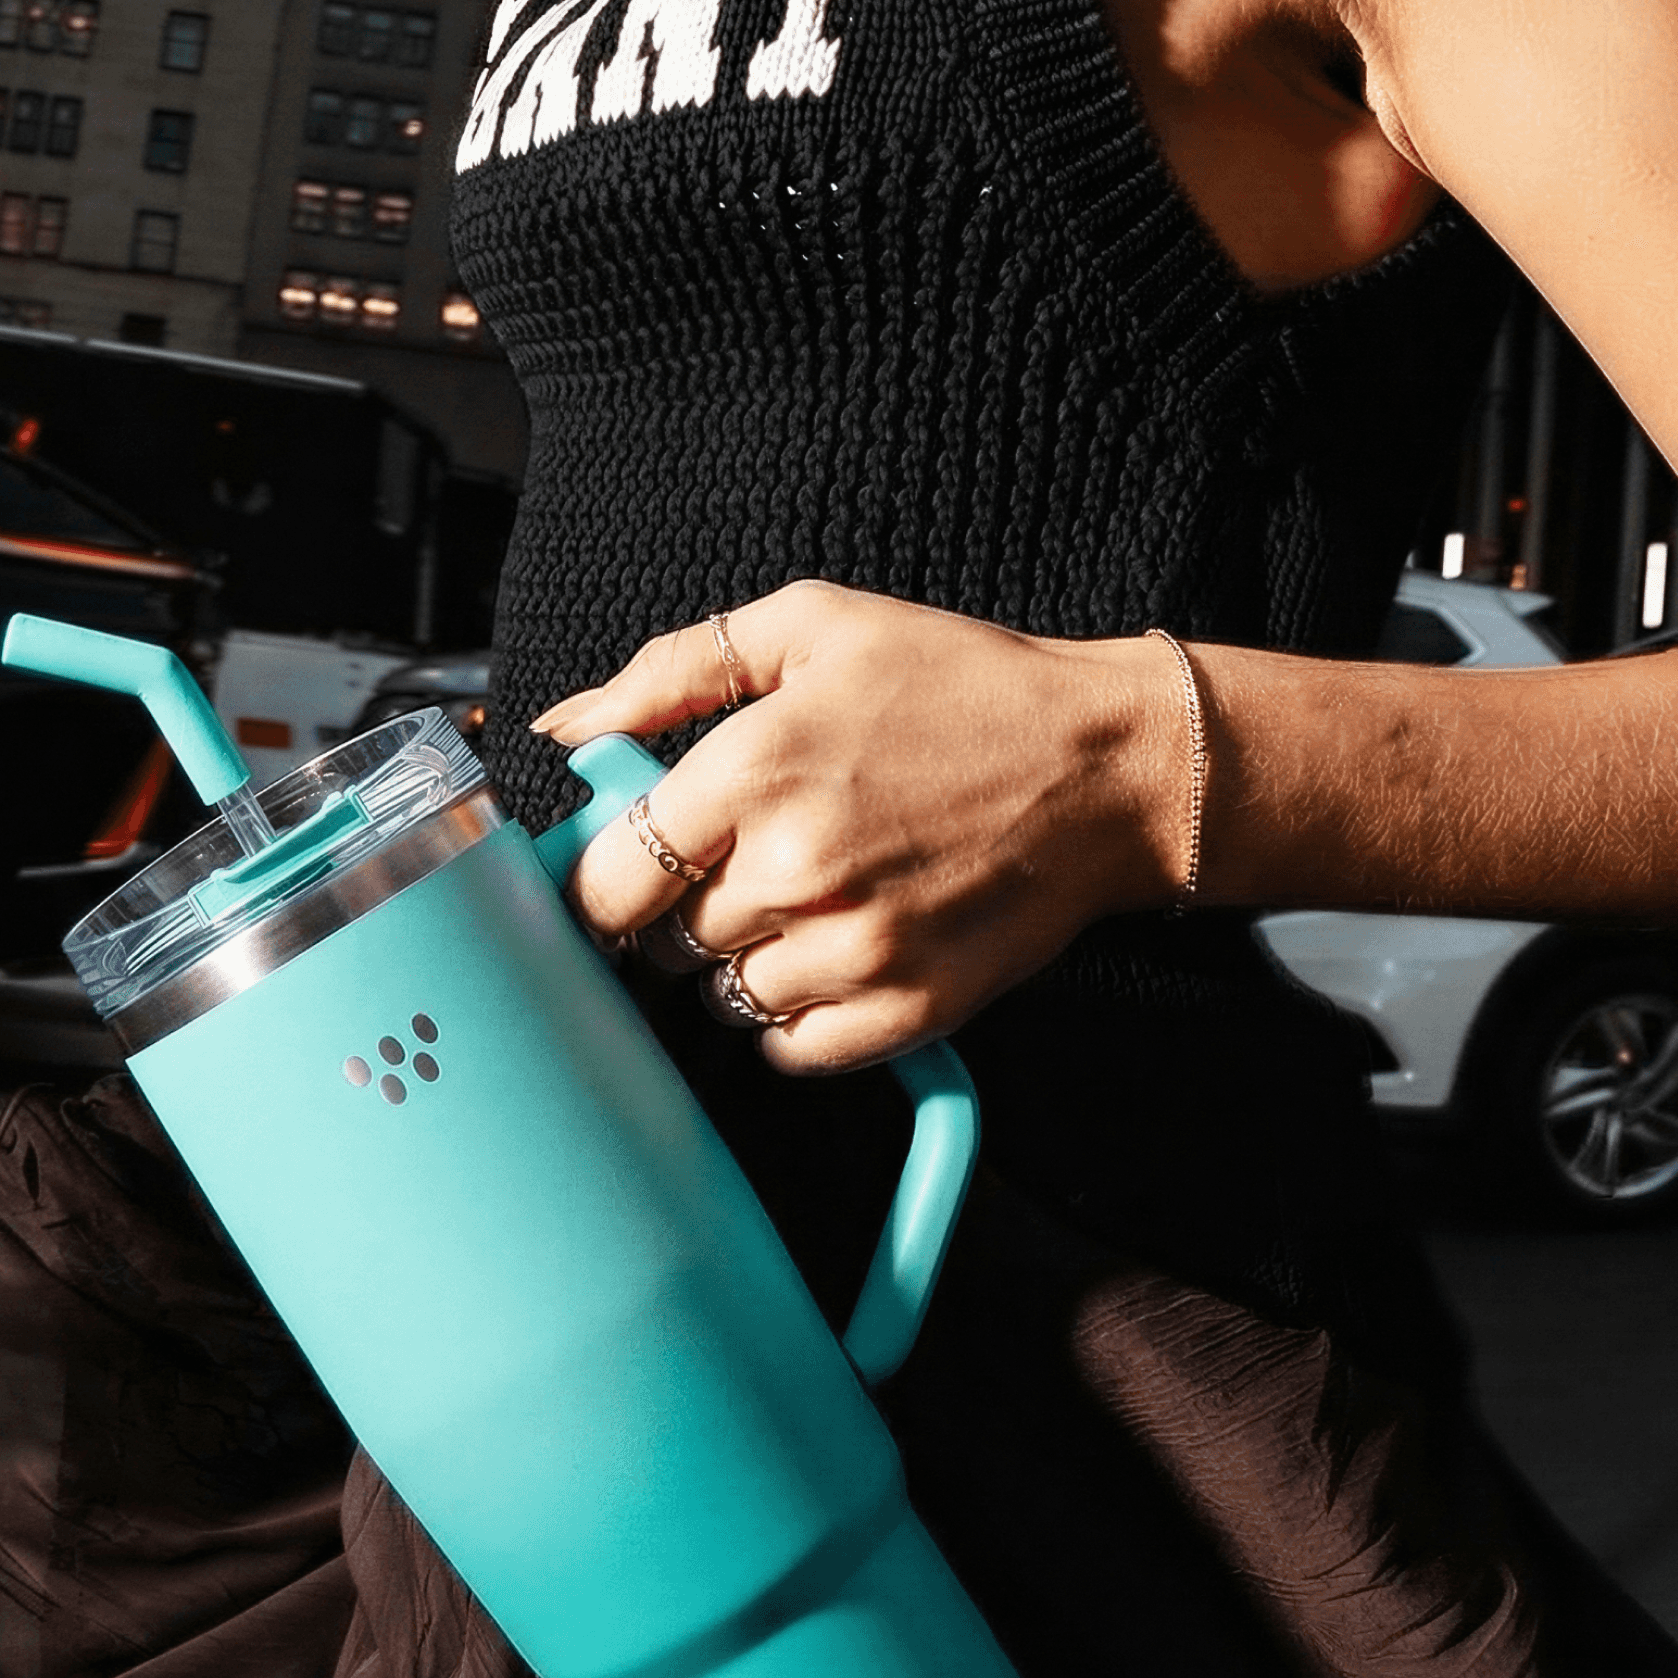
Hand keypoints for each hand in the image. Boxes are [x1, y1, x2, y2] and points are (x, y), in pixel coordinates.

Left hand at [534, 582, 1186, 1070]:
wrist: (1110, 768)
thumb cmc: (962, 686)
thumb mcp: (814, 627)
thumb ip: (672, 673)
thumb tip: (568, 730)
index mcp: (754, 769)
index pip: (605, 880)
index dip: (602, 880)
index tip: (624, 870)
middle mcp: (794, 872)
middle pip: (662, 941)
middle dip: (683, 906)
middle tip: (747, 858)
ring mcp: (853, 952)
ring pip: (724, 997)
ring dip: (743, 958)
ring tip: (809, 897)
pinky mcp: (907, 1012)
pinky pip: (792, 1050)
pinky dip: (797, 1015)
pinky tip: (837, 951)